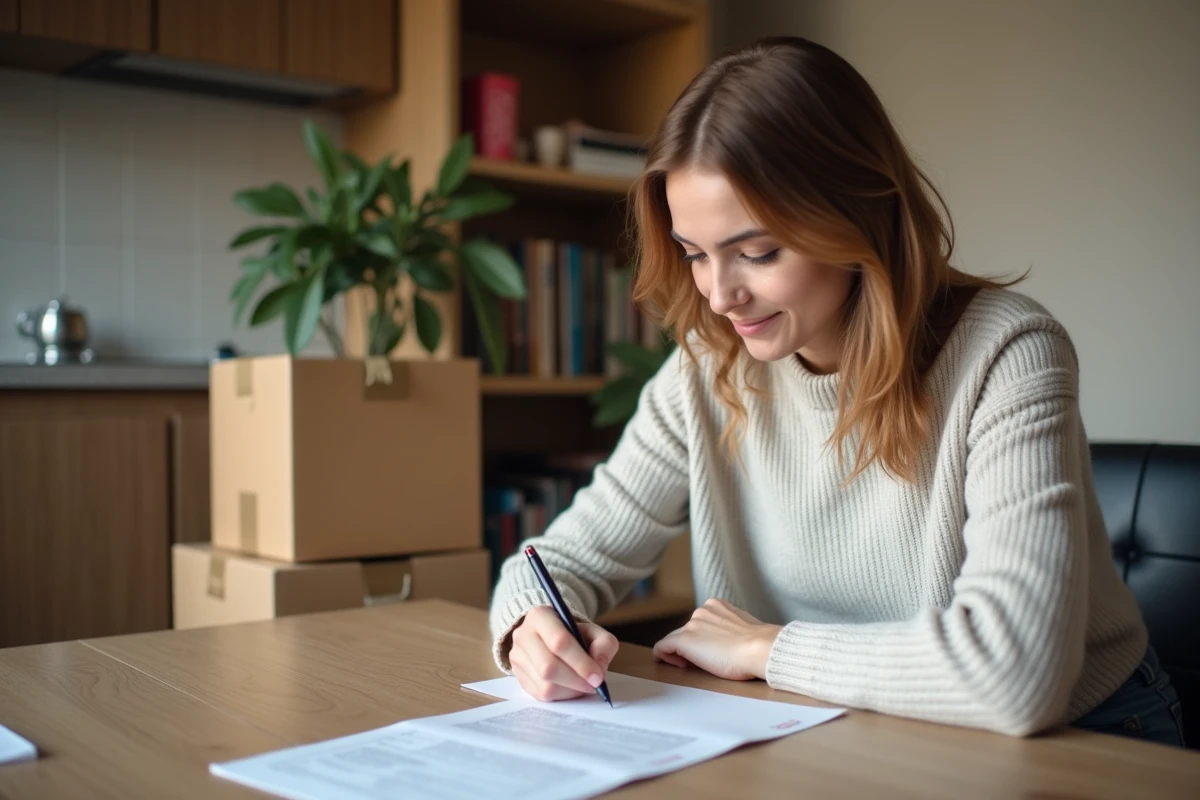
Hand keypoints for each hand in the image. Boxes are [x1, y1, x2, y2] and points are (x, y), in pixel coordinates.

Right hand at [509, 606, 619, 701]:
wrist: (552, 638)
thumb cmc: (575, 635)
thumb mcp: (595, 632)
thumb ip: (604, 646)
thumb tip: (598, 668)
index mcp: (540, 616)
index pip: (559, 642)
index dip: (581, 663)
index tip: (598, 677)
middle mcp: (523, 635)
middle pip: (548, 666)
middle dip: (575, 680)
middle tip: (593, 685)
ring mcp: (517, 656)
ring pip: (544, 684)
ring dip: (570, 690)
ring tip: (582, 685)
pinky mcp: (517, 675)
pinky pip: (539, 694)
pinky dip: (560, 695)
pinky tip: (570, 687)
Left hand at [652, 598, 782, 680]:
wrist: (760, 648)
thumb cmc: (759, 645)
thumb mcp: (744, 630)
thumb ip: (730, 630)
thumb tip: (729, 642)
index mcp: (717, 606)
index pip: (700, 623)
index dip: (702, 639)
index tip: (711, 652)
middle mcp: (702, 611)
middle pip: (687, 631)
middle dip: (691, 646)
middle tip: (702, 663)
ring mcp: (692, 625)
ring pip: (675, 639)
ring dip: (681, 653)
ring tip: (692, 666)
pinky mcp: (684, 641)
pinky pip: (662, 647)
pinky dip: (663, 656)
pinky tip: (677, 666)